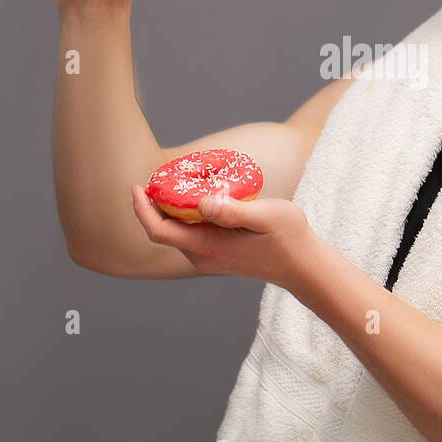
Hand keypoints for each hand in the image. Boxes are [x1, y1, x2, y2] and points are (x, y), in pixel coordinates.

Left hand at [130, 186, 315, 289]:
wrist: (303, 266)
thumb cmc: (288, 239)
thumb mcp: (265, 217)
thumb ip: (232, 211)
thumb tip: (202, 202)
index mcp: (207, 246)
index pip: (159, 231)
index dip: (142, 210)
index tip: (138, 187)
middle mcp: (202, 256)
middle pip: (164, 231)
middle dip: (154, 205)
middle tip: (158, 176)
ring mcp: (209, 258)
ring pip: (177, 232)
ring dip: (171, 209)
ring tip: (177, 182)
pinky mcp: (217, 255)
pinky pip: (191, 234)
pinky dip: (186, 215)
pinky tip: (199, 197)